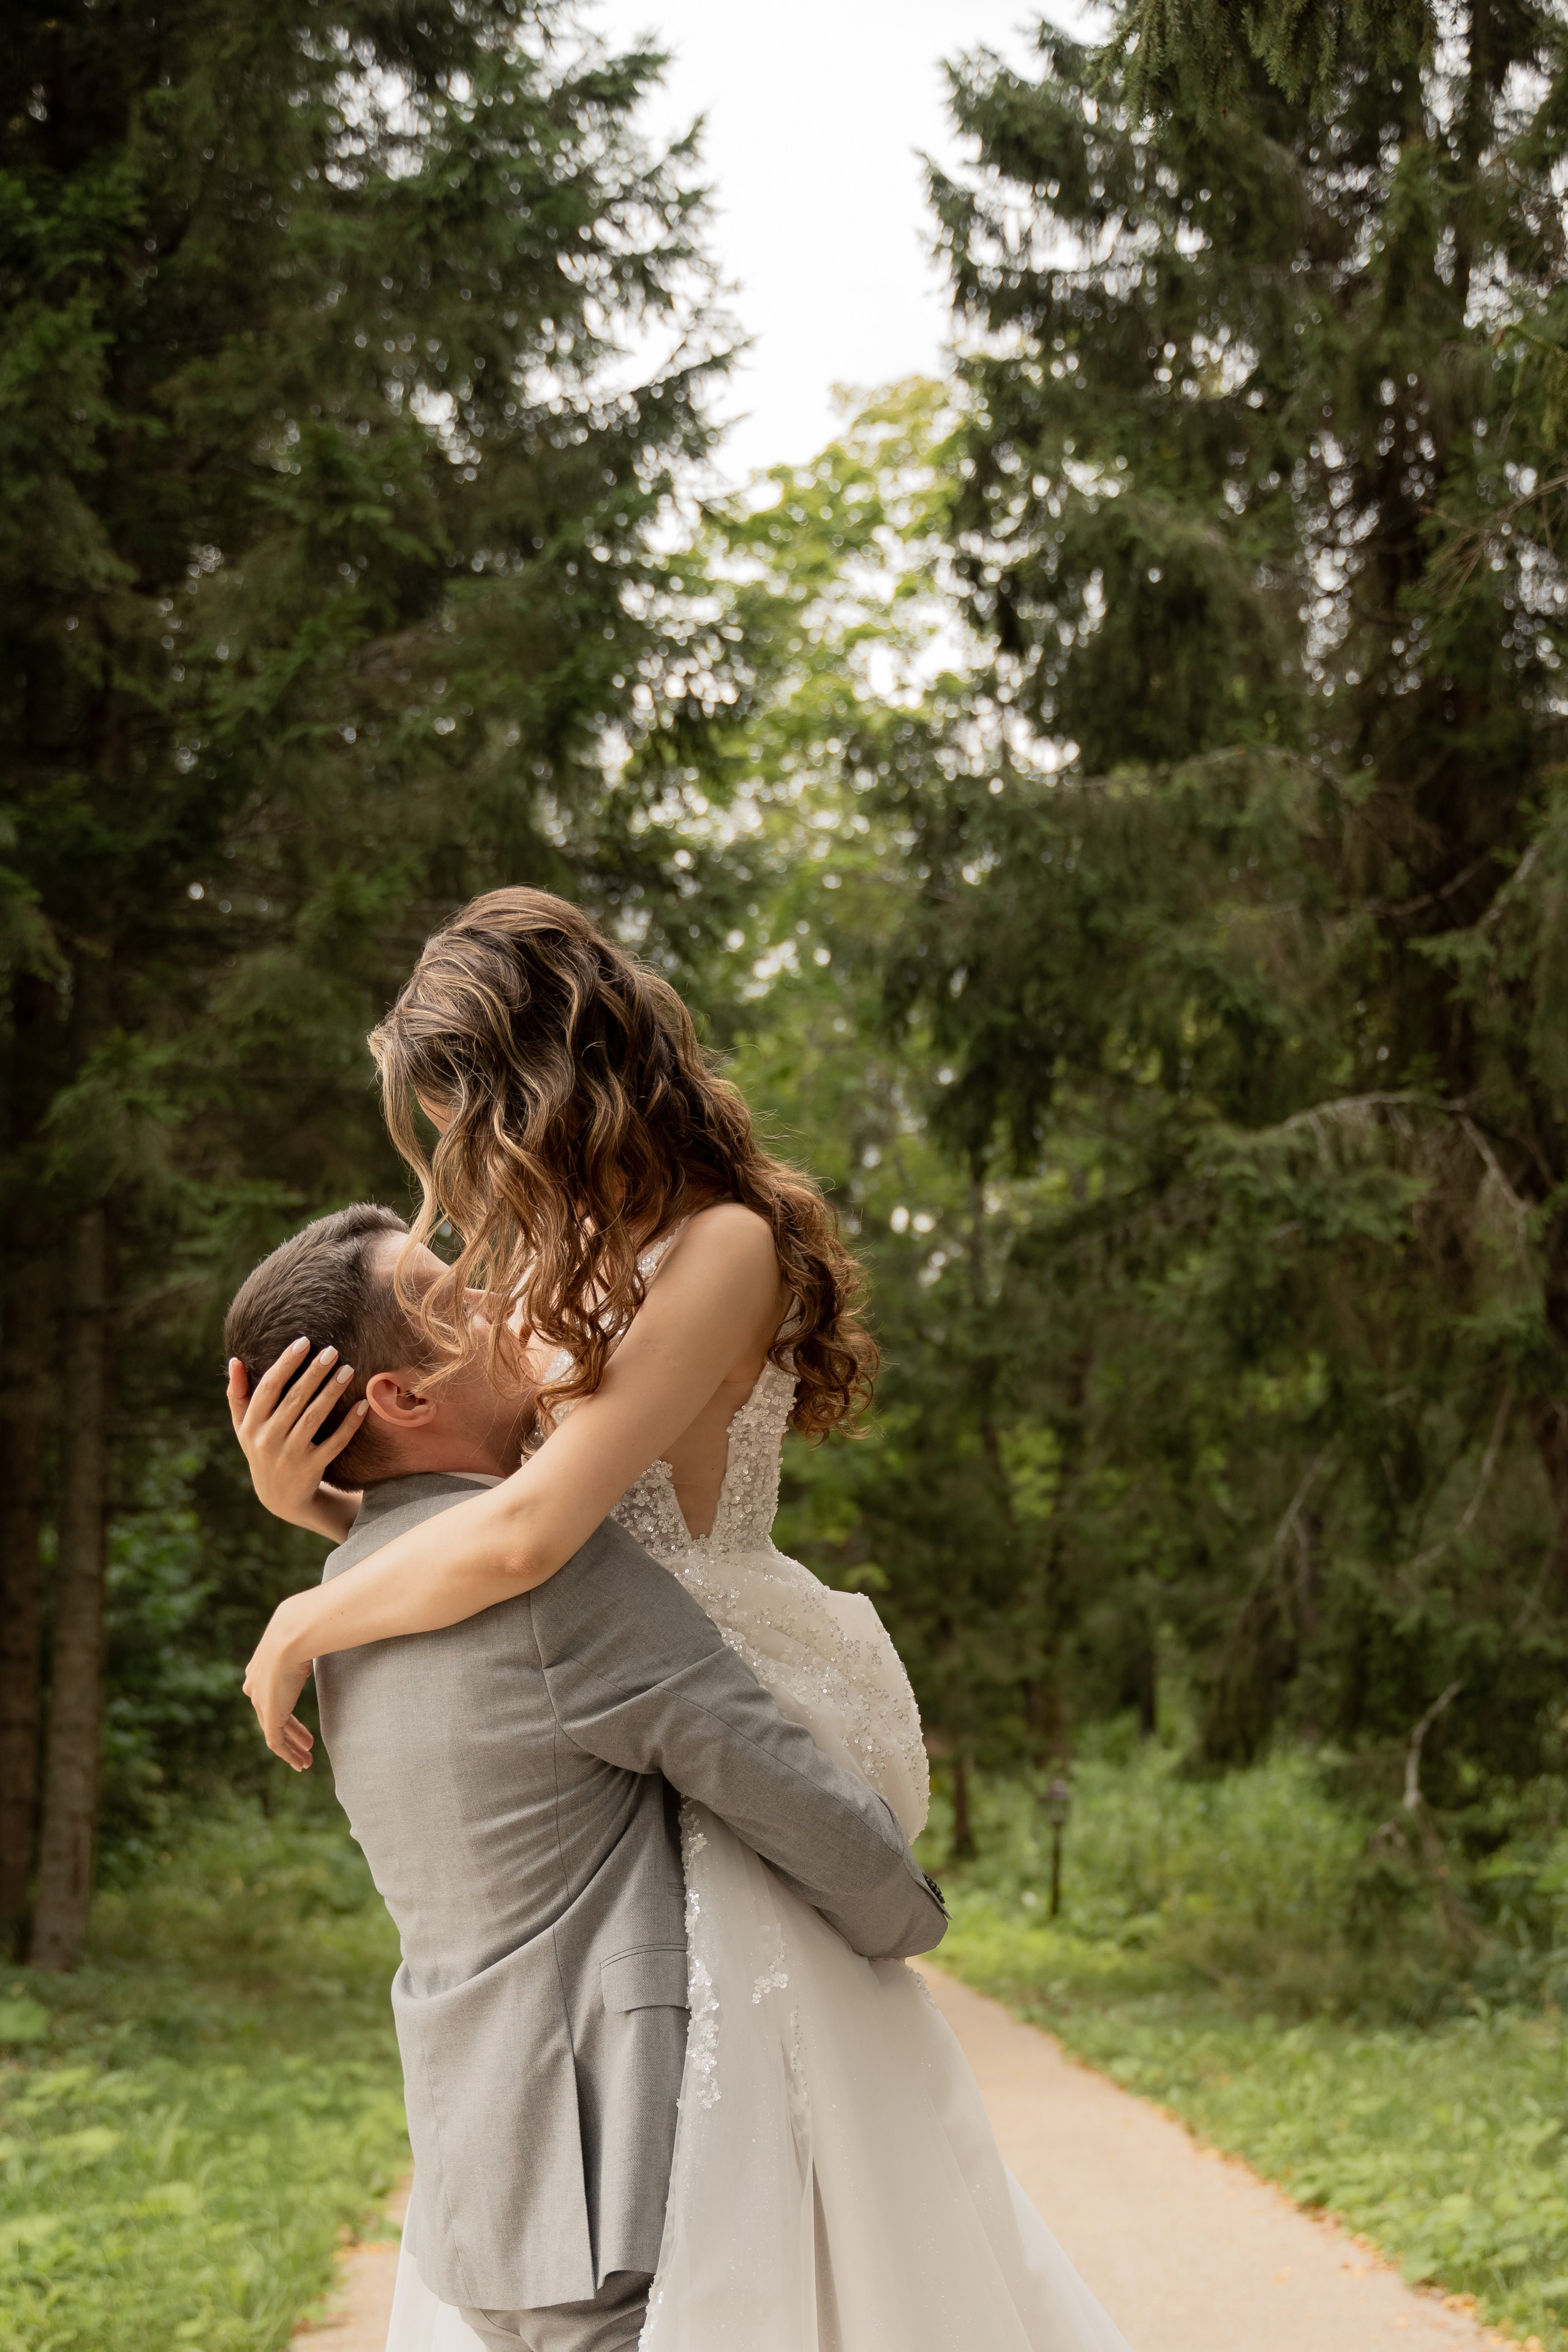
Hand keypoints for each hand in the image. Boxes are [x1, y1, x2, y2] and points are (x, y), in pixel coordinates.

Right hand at [227, 1341, 364, 1540]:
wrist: (280, 1499)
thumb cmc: (262, 1451)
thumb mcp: (244, 1427)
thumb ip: (238, 1395)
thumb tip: (234, 1360)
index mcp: (251, 1425)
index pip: (269, 1387)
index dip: (286, 1363)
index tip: (304, 1341)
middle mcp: (268, 1440)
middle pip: (293, 1399)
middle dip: (313, 1373)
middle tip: (332, 1351)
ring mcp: (290, 1455)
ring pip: (313, 1418)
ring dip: (331, 1392)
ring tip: (348, 1370)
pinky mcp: (312, 1468)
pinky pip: (334, 1443)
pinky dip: (349, 1424)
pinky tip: (362, 1404)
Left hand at [243, 1594, 317, 1769]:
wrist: (292, 1633)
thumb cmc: (306, 1626)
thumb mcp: (307, 1632)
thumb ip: (315, 1637)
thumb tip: (336, 1622)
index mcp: (260, 1666)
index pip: (271, 1693)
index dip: (285, 1706)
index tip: (300, 1715)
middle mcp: (255, 1686)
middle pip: (270, 1714)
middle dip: (290, 1730)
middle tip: (306, 1742)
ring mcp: (260, 1701)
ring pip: (273, 1732)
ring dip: (291, 1747)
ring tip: (305, 1759)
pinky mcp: (270, 1715)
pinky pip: (276, 1742)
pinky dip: (288, 1754)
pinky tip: (302, 1762)